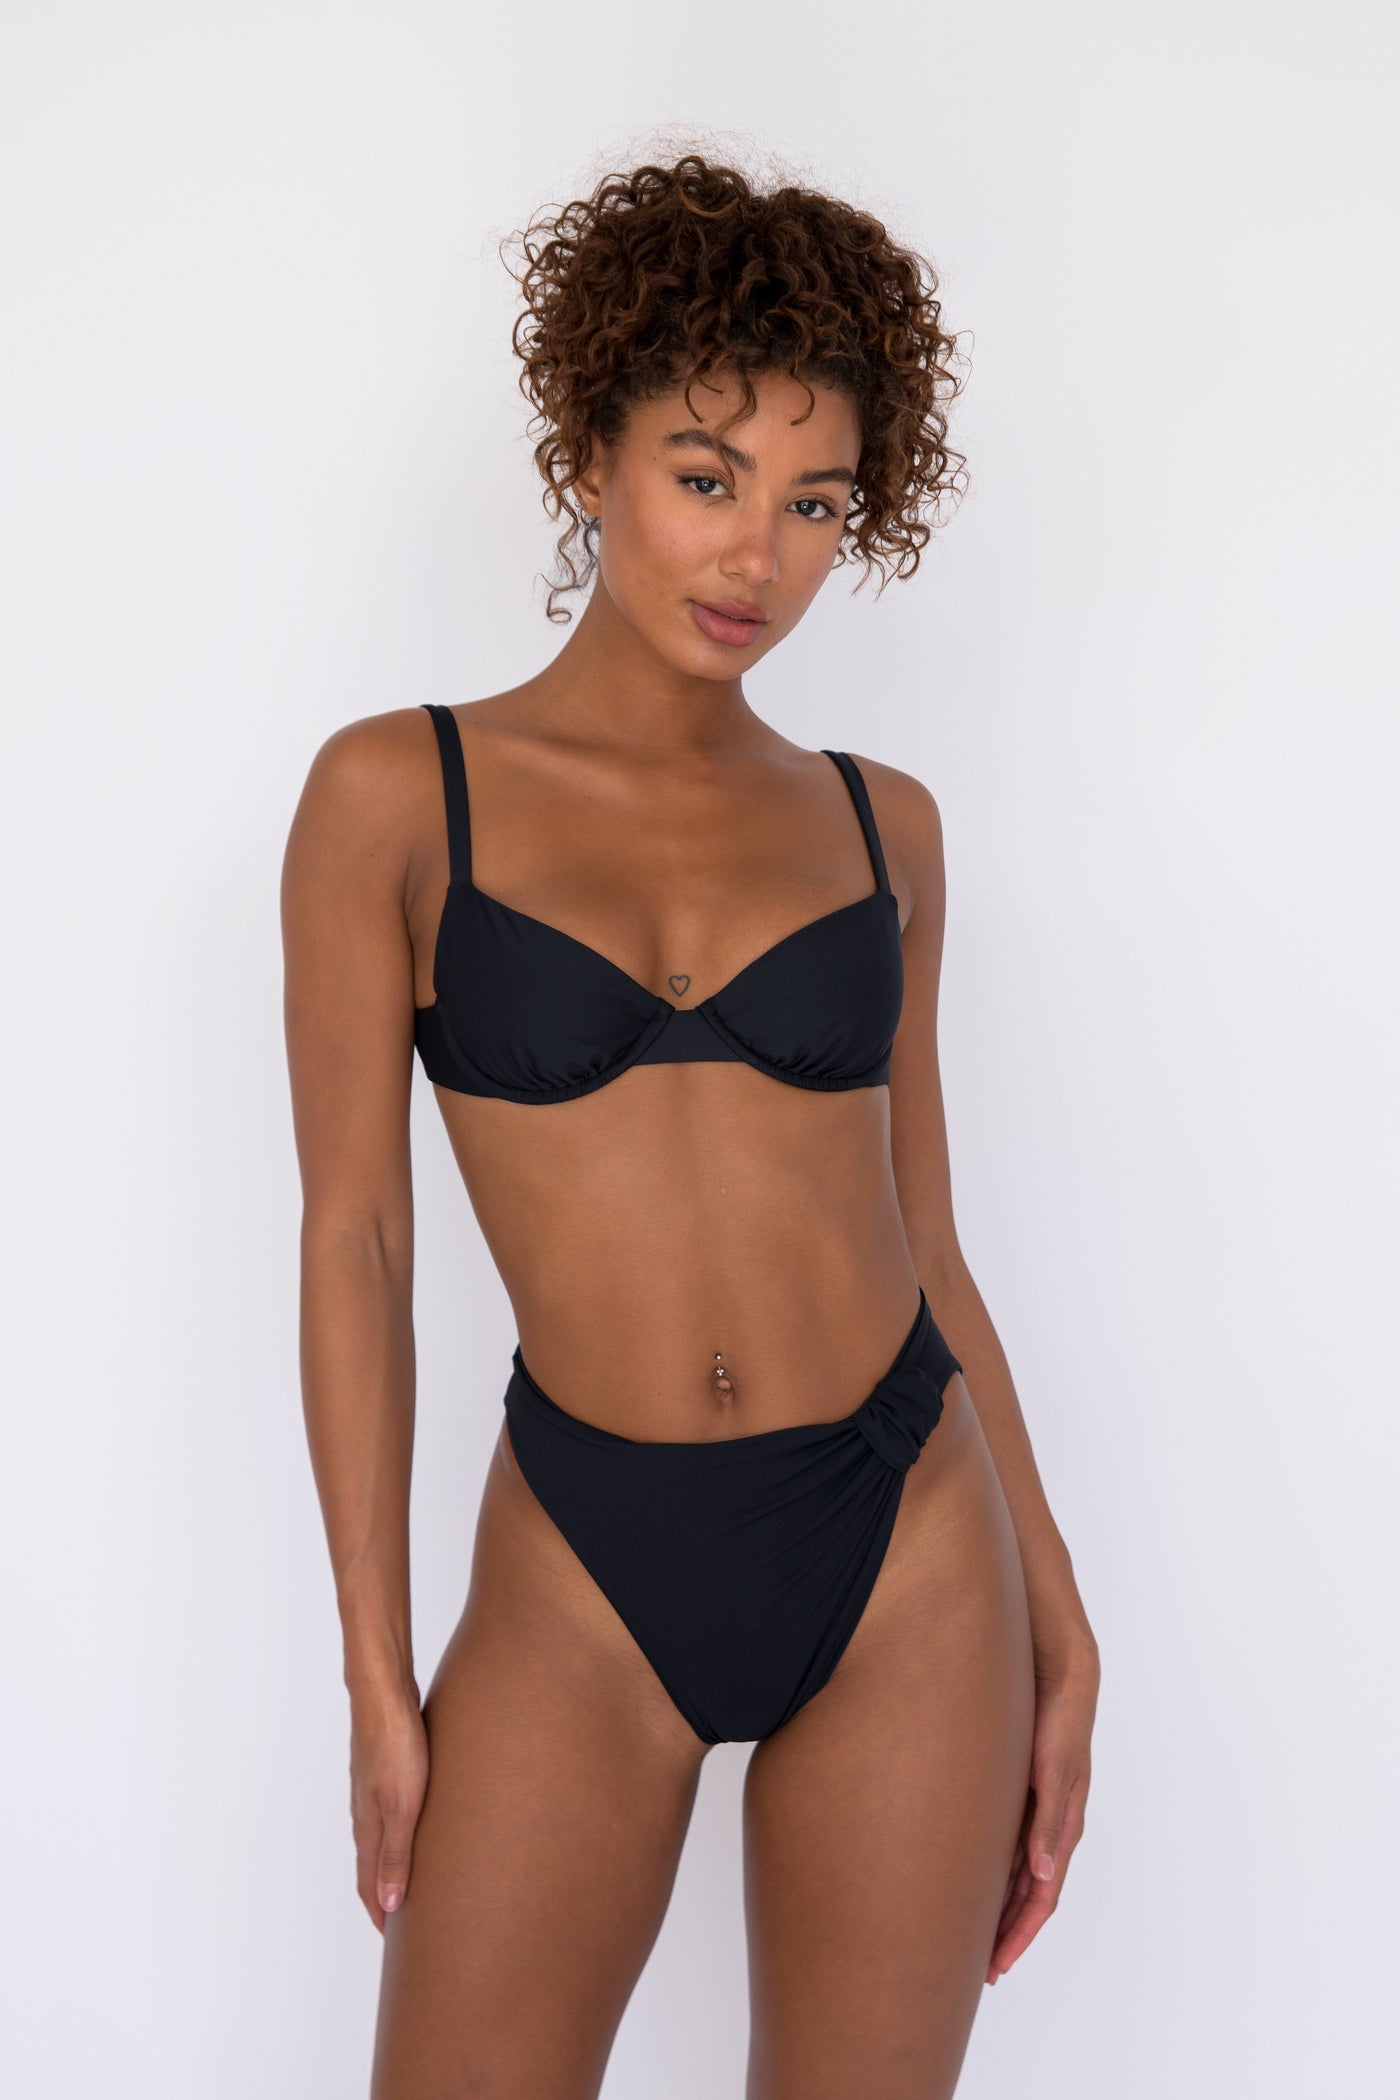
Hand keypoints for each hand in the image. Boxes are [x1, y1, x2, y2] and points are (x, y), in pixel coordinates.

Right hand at [349, 1688, 429, 1932]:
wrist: (384, 1694)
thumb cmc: (395, 1748)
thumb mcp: (401, 1808)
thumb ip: (395, 1856)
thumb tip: (388, 1907)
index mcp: (367, 1829)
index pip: (370, 1886)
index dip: (382, 1915)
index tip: (397, 1944)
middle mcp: (364, 1814)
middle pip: (373, 1867)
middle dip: (387, 1897)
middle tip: (409, 1922)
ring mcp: (372, 1791)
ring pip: (382, 1840)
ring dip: (394, 1865)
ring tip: (416, 1881)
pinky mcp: (386, 1770)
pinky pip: (391, 1814)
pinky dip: (402, 1835)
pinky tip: (419, 1827)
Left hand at [986, 1640, 1098, 1982]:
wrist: (1056, 1667)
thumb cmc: (1059, 1715)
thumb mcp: (1054, 1768)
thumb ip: (1050, 1819)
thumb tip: (1042, 1874)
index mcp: (1061, 1825)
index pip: (1041, 1896)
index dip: (1019, 1934)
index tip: (995, 1967)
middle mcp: (1048, 1823)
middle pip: (1026, 1894)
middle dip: (1006, 1933)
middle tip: (979, 1970)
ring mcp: (1033, 1807)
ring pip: (1014, 1872)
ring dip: (997, 1906)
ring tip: (971, 1936)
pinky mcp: (1017, 1787)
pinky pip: (1004, 1843)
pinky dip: (991, 1870)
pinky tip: (968, 1877)